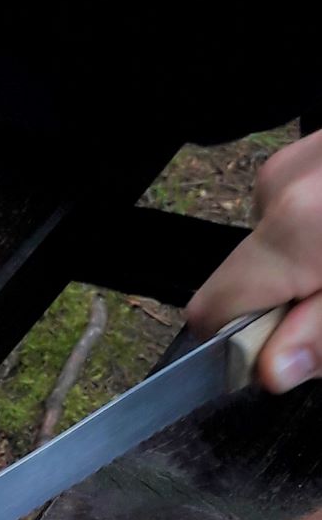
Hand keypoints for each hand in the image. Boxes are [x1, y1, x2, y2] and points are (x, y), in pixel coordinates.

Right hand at [188, 128, 321, 392]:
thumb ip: (320, 334)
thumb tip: (270, 371)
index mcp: (290, 228)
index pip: (208, 312)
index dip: (239, 346)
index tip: (284, 354)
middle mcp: (280, 188)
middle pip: (247, 277)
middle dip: (289, 302)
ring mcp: (298, 157)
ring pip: (278, 244)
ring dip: (311, 265)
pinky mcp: (315, 148)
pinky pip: (302, 208)